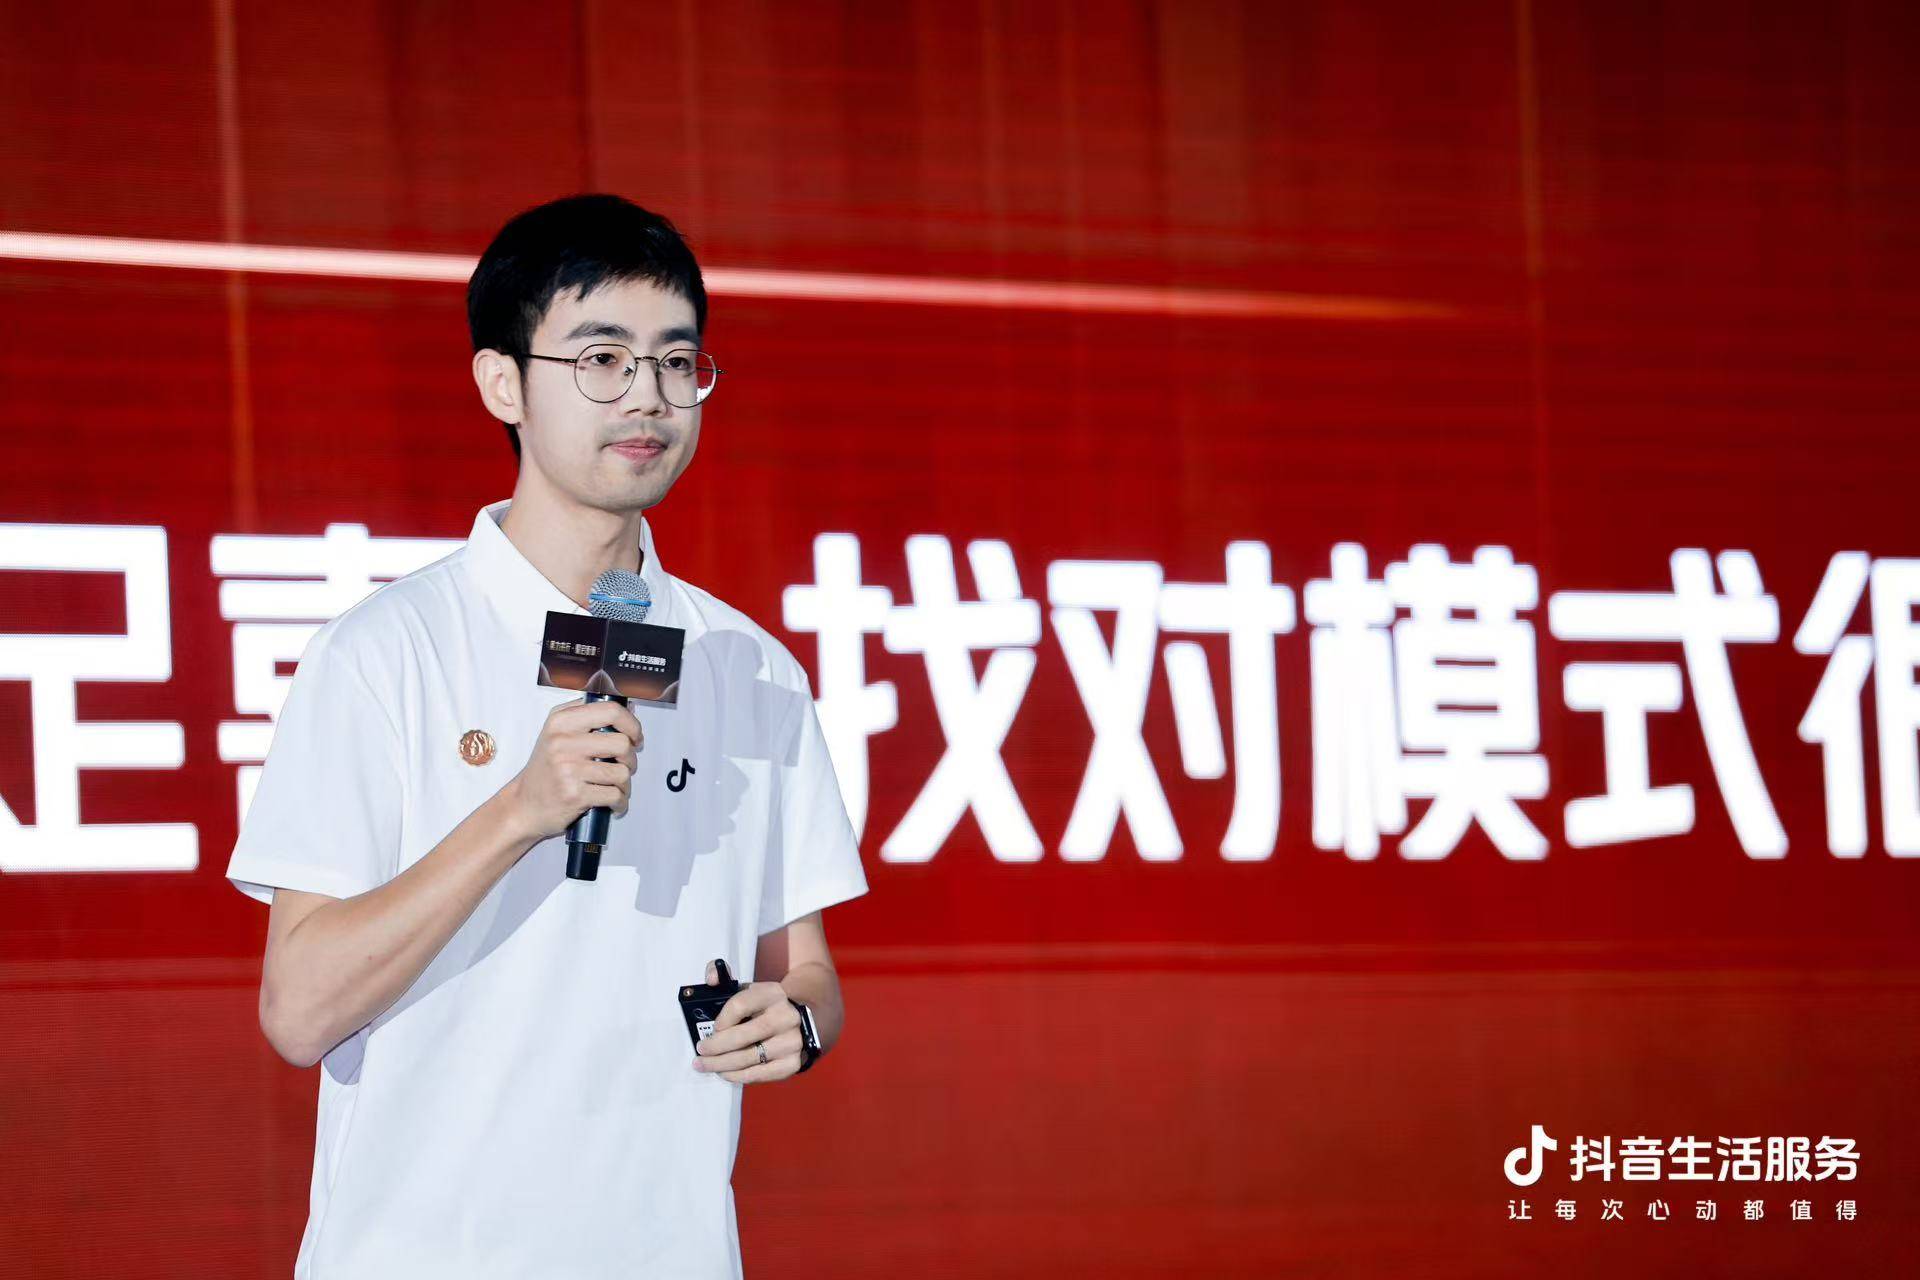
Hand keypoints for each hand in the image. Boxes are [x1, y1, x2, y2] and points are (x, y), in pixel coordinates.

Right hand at [503, 696, 641, 842]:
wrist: (523, 805)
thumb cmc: (544, 770)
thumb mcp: (555, 732)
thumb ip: (586, 714)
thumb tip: (628, 708)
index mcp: (561, 722)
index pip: (611, 711)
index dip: (632, 724)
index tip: (635, 736)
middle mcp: (563, 743)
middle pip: (622, 743)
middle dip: (631, 758)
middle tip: (625, 765)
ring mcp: (568, 770)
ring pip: (621, 772)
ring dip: (626, 784)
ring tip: (616, 786)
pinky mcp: (575, 795)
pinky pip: (615, 795)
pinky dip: (620, 801)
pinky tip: (614, 802)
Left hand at [691, 961, 804, 1083]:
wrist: (803, 1021)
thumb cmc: (765, 1007)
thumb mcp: (750, 989)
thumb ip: (723, 976)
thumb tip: (711, 979)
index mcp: (772, 994)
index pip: (740, 1005)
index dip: (721, 1020)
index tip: (713, 1029)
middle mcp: (786, 1016)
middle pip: (742, 1036)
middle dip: (715, 1047)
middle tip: (700, 1053)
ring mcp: (791, 1042)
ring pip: (748, 1058)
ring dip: (721, 1065)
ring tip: (705, 1066)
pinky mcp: (792, 1063)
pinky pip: (759, 1074)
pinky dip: (737, 1076)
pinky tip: (725, 1073)